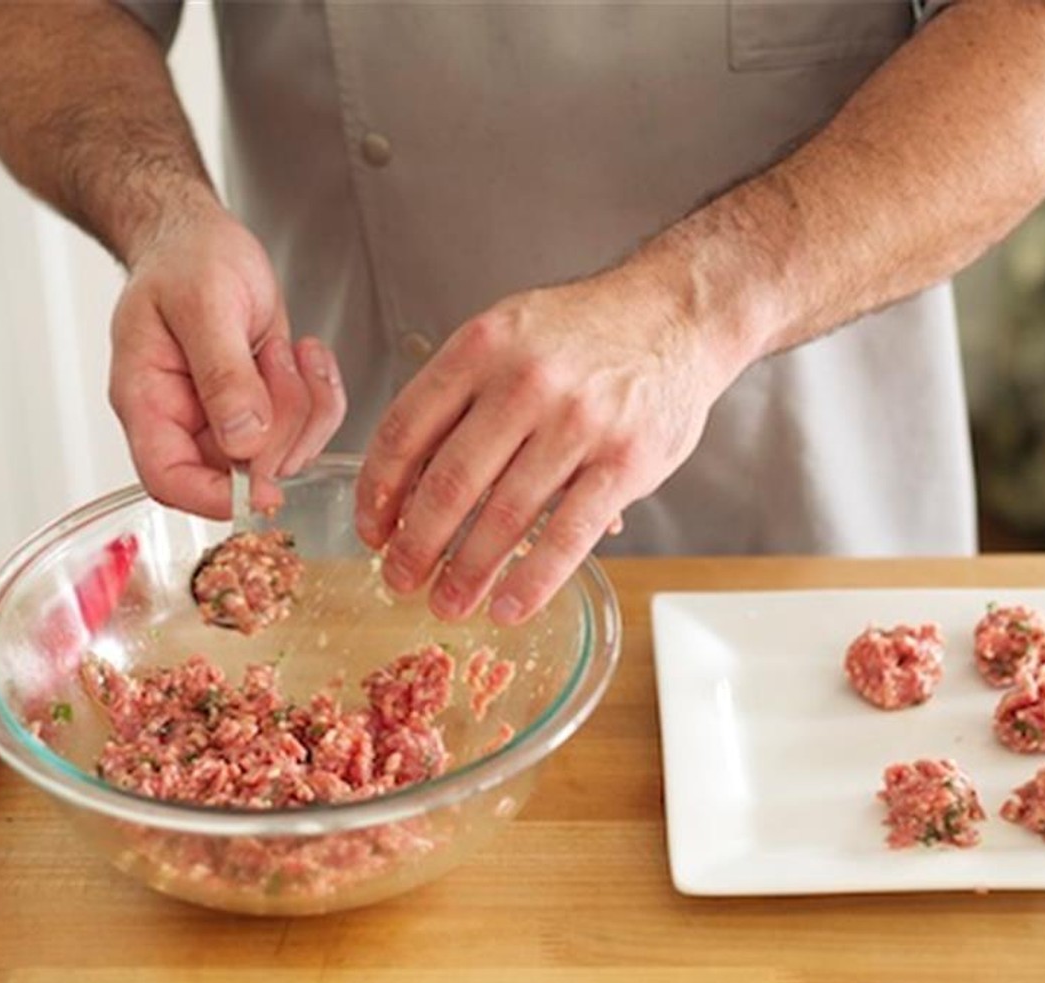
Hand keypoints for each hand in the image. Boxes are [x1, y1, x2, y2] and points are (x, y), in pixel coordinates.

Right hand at [108, 202, 345, 517]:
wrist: (203, 239)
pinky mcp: (265, 410)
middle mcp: (187, 420)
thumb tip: (244, 439)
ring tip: (278, 346)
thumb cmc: (186, 260)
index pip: (169, 480)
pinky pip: (309, 429)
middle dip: (279, 422)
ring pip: (285, 453)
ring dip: (302, 402)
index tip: (263, 487)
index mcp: (148, 401)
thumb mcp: (203, 303)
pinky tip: (301, 351)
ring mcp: (228, 420)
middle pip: (241, 472)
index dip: (214, 498)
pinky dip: (321, 394)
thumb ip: (223, 374)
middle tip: (274, 358)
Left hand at [355, 266, 728, 624]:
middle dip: (415, 545)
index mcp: (481, 347)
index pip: (406, 430)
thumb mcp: (506, 335)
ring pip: (504, 517)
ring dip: (466, 573)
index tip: (371, 531)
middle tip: (399, 579)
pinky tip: (508, 606)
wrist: (673, 314)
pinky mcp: (624, 462)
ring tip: (448, 603)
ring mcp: (578, 423)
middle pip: (448, 482)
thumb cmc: (581, 334)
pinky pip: (567, 536)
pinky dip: (531, 581)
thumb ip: (459, 399)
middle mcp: (525, 382)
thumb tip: (410, 486)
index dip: (379, 492)